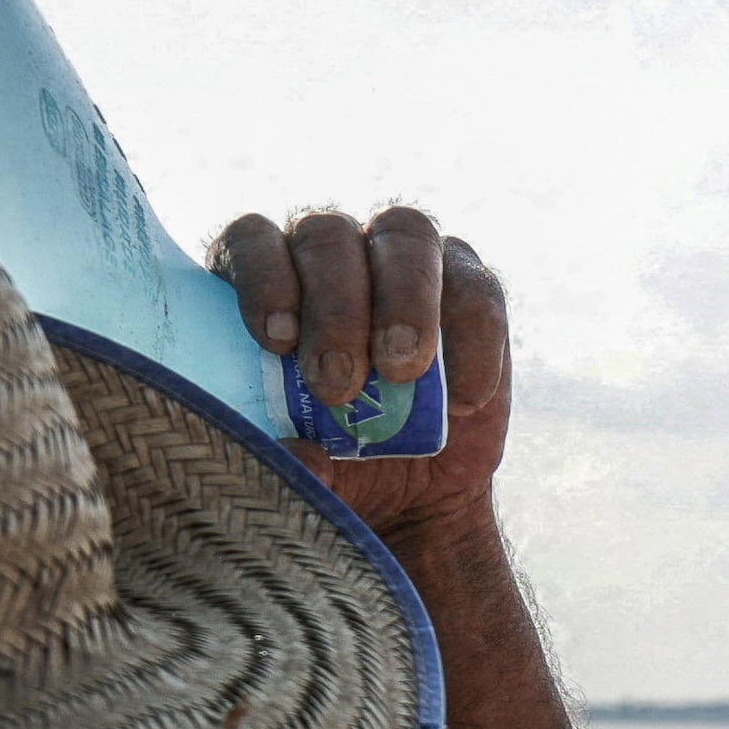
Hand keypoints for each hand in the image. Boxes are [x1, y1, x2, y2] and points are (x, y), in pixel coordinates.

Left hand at [210, 206, 509, 545]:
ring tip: (400, 374)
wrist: (409, 492)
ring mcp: (405, 257)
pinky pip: (476, 291)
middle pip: (327, 238)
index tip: (276, 340)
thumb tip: (298, 456)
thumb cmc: (331, 461)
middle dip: (334, 310)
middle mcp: (333, 251)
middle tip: (337, 385)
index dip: (262, 277)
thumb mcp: (298, 469)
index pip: (253, 240)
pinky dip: (472, 344)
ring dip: (404, 303)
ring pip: (405, 235)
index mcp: (268, 278)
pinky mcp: (470, 286)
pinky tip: (461, 401)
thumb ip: (286, 460)